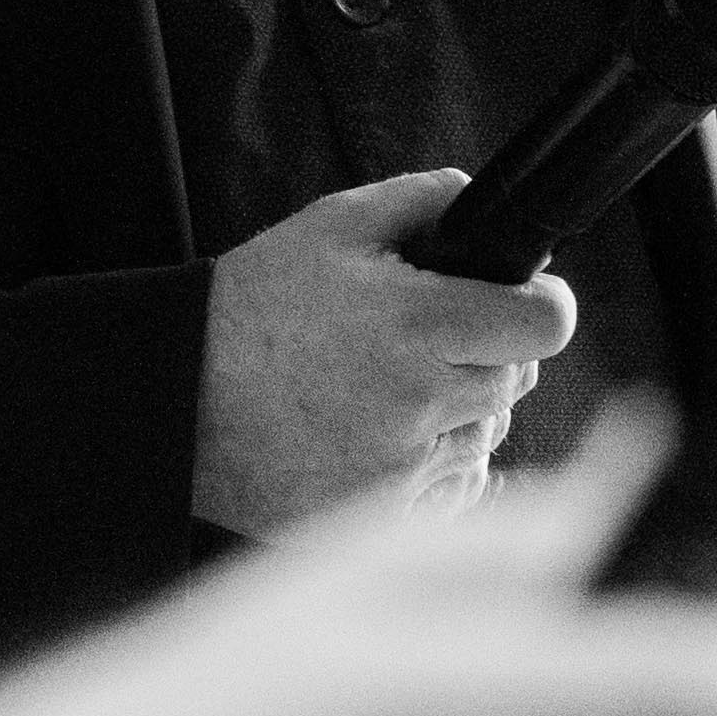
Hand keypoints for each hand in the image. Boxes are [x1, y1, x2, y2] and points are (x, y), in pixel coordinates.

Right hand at [191, 171, 573, 532]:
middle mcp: (418, 403)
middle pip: (516, 378)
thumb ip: (417, 202)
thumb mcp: (328, 228)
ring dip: (458, 411)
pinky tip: (383, 437)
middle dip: (486, 352)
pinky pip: (452, 493)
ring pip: (485, 436)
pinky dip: (435, 467)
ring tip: (388, 388)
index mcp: (415, 325)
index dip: (542, 305)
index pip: (543, 324)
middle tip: (426, 339)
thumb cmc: (250, 309)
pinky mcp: (382, 518)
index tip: (524, 300)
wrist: (173, 404)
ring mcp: (401, 470)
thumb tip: (476, 197)